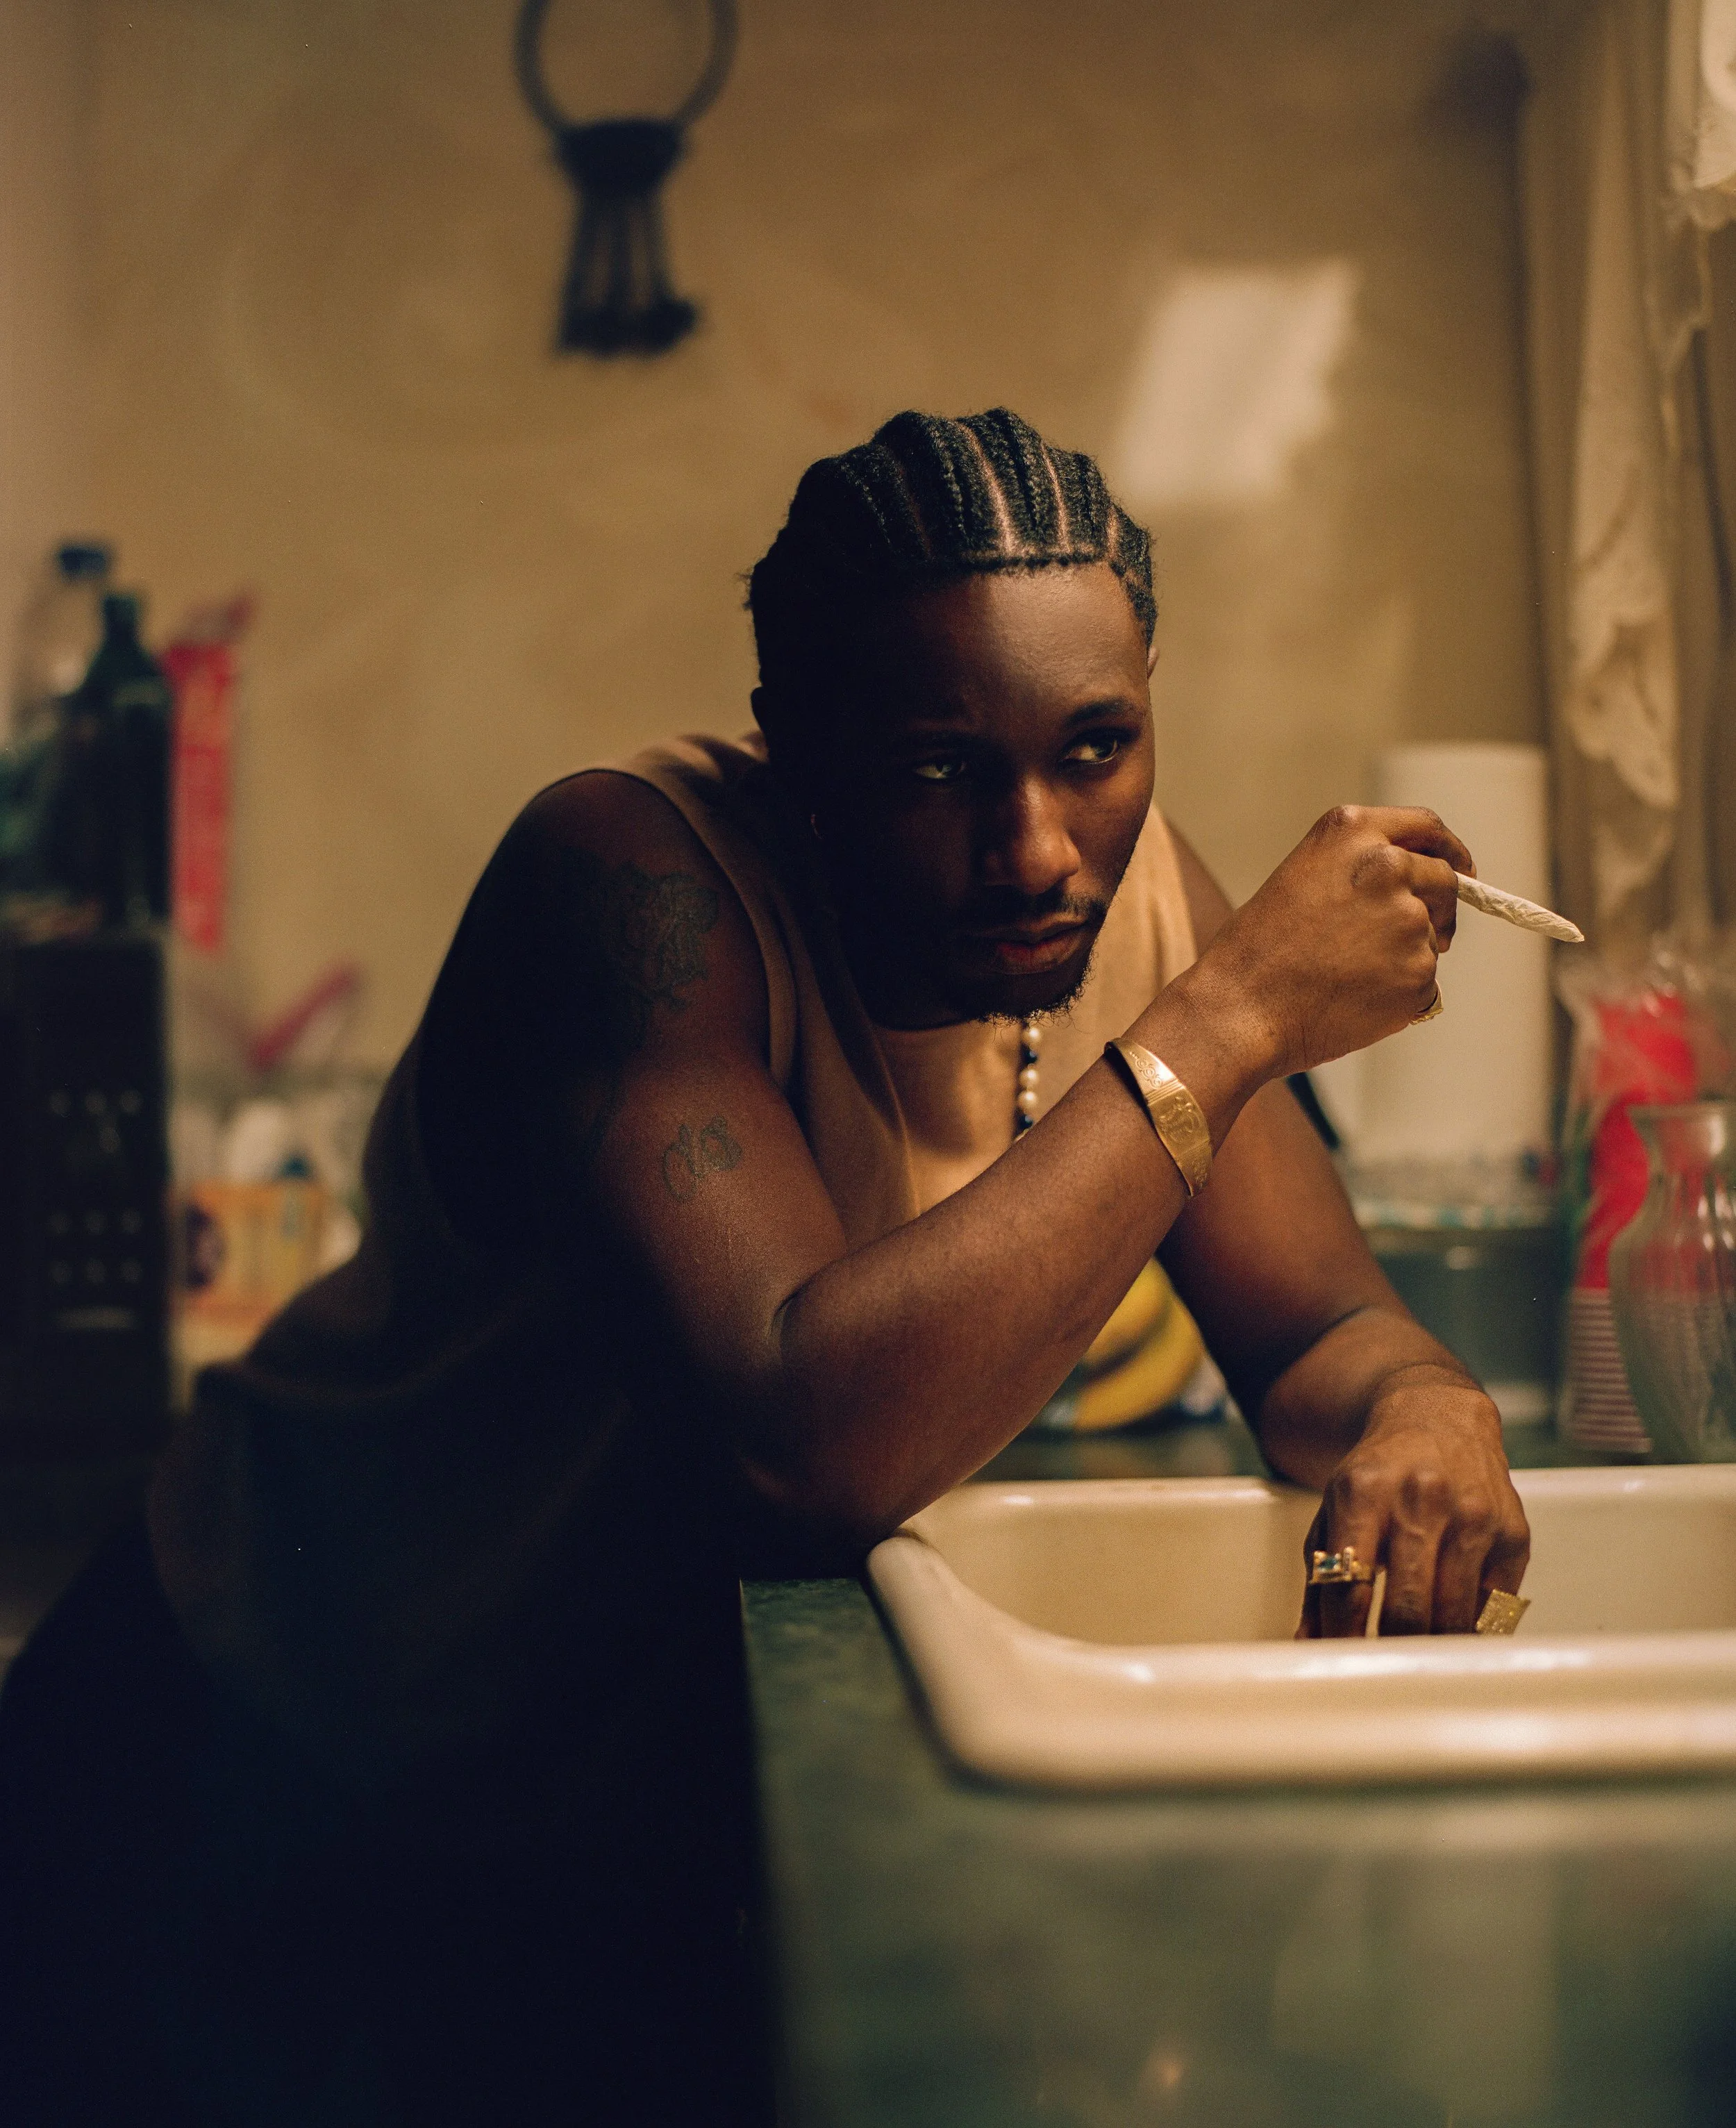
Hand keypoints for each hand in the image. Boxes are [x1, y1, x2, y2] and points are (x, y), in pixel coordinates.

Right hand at [1190, 805, 1472, 1079]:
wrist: (1241, 1009)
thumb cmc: (1258, 950)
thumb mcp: (1303, 876)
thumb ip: (1359, 868)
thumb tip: (1415, 892)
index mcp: (1354, 831)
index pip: (1426, 827)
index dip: (1450, 850)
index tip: (1462, 869)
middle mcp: (1388, 865)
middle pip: (1444, 882)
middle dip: (1437, 909)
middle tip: (1401, 940)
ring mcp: (1408, 918)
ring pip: (1430, 937)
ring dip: (1405, 957)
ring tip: (1347, 977)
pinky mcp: (1418, 971)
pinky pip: (1424, 984)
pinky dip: (1400, 996)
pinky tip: (1354, 1001)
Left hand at [1296, 1370, 1530, 1636]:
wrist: (1437, 1417)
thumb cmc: (1378, 1473)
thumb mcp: (1335, 1508)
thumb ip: (1321, 1574)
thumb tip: (1309, 1640)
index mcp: (1365, 1493)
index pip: (1349, 1585)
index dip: (1341, 1635)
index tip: (1338, 1662)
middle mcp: (1423, 1500)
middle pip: (1406, 1608)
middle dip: (1388, 1650)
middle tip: (1378, 1668)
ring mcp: (1474, 1515)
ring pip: (1453, 1616)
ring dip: (1430, 1648)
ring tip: (1413, 1656)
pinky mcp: (1514, 1532)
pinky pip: (1493, 1608)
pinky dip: (1470, 1629)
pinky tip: (1451, 1627)